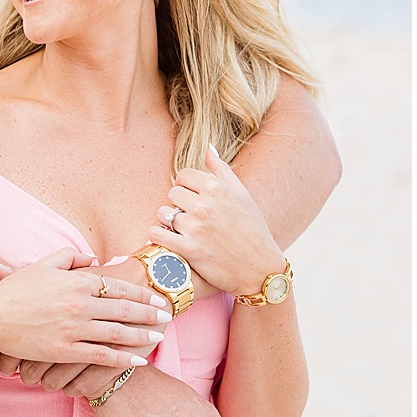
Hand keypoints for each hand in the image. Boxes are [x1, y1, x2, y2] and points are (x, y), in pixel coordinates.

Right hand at [0, 248, 170, 367]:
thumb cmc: (13, 291)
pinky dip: (124, 359)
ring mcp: (73, 328)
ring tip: (158, 336)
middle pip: (125, 309)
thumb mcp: (40, 265)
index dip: (142, 293)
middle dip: (150, 313)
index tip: (157, 297)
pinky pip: (102, 355)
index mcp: (75, 281)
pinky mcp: (65, 350)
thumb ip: (69, 258)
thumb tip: (94, 259)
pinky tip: (138, 360)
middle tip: (168, 315)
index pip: (118, 286)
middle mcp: (79, 303)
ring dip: (143, 335)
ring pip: (119, 332)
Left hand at [151, 145, 285, 295]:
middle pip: (172, 193)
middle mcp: (205, 205)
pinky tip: (170, 239)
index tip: (194, 198)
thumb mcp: (243, 195)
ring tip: (183, 229)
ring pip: (162, 212)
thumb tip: (208, 147)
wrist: (261, 269)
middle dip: (179, 204)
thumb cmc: (253, 230)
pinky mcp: (188, 249)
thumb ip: (222, 170)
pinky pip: (156, 233)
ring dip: (168, 221)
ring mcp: (196, 227)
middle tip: (191, 216)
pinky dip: (158, 236)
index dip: (186, 187)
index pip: (183, 175)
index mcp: (218, 189)